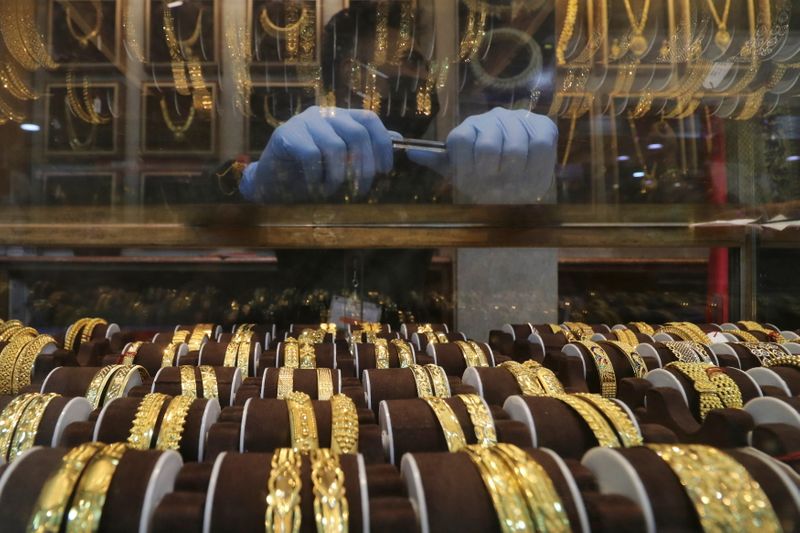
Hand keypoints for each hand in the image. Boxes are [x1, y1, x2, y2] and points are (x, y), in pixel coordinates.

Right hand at [240, 106, 399, 201]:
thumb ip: (366, 148)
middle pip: (356, 133)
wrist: (271, 180)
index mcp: (340, 116)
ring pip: (335, 147)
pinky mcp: (286, 134)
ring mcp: (304, 122)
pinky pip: (311, 156)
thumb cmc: (310, 172)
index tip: (384, 171)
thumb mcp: (342, 160)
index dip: (381, 145)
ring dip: (338, 176)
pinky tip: (314, 187)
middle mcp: (324, 113)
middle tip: (360, 190)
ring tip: (331, 190)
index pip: (369, 120)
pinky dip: (317, 177)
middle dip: (363, 166)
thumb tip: (398, 141)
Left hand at [407, 108, 557, 202]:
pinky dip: (537, 168)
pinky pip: (541, 146)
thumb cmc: (483, 173)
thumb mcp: (459, 169)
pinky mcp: (543, 126)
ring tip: (513, 187)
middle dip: (492, 176)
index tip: (472, 185)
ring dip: (514, 176)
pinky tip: (532, 180)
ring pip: (516, 149)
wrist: (516, 172)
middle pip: (489, 148)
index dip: (466, 168)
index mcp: (468, 128)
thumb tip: (409, 153)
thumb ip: (438, 161)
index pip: (461, 141)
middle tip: (495, 189)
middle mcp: (492, 118)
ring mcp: (518, 119)